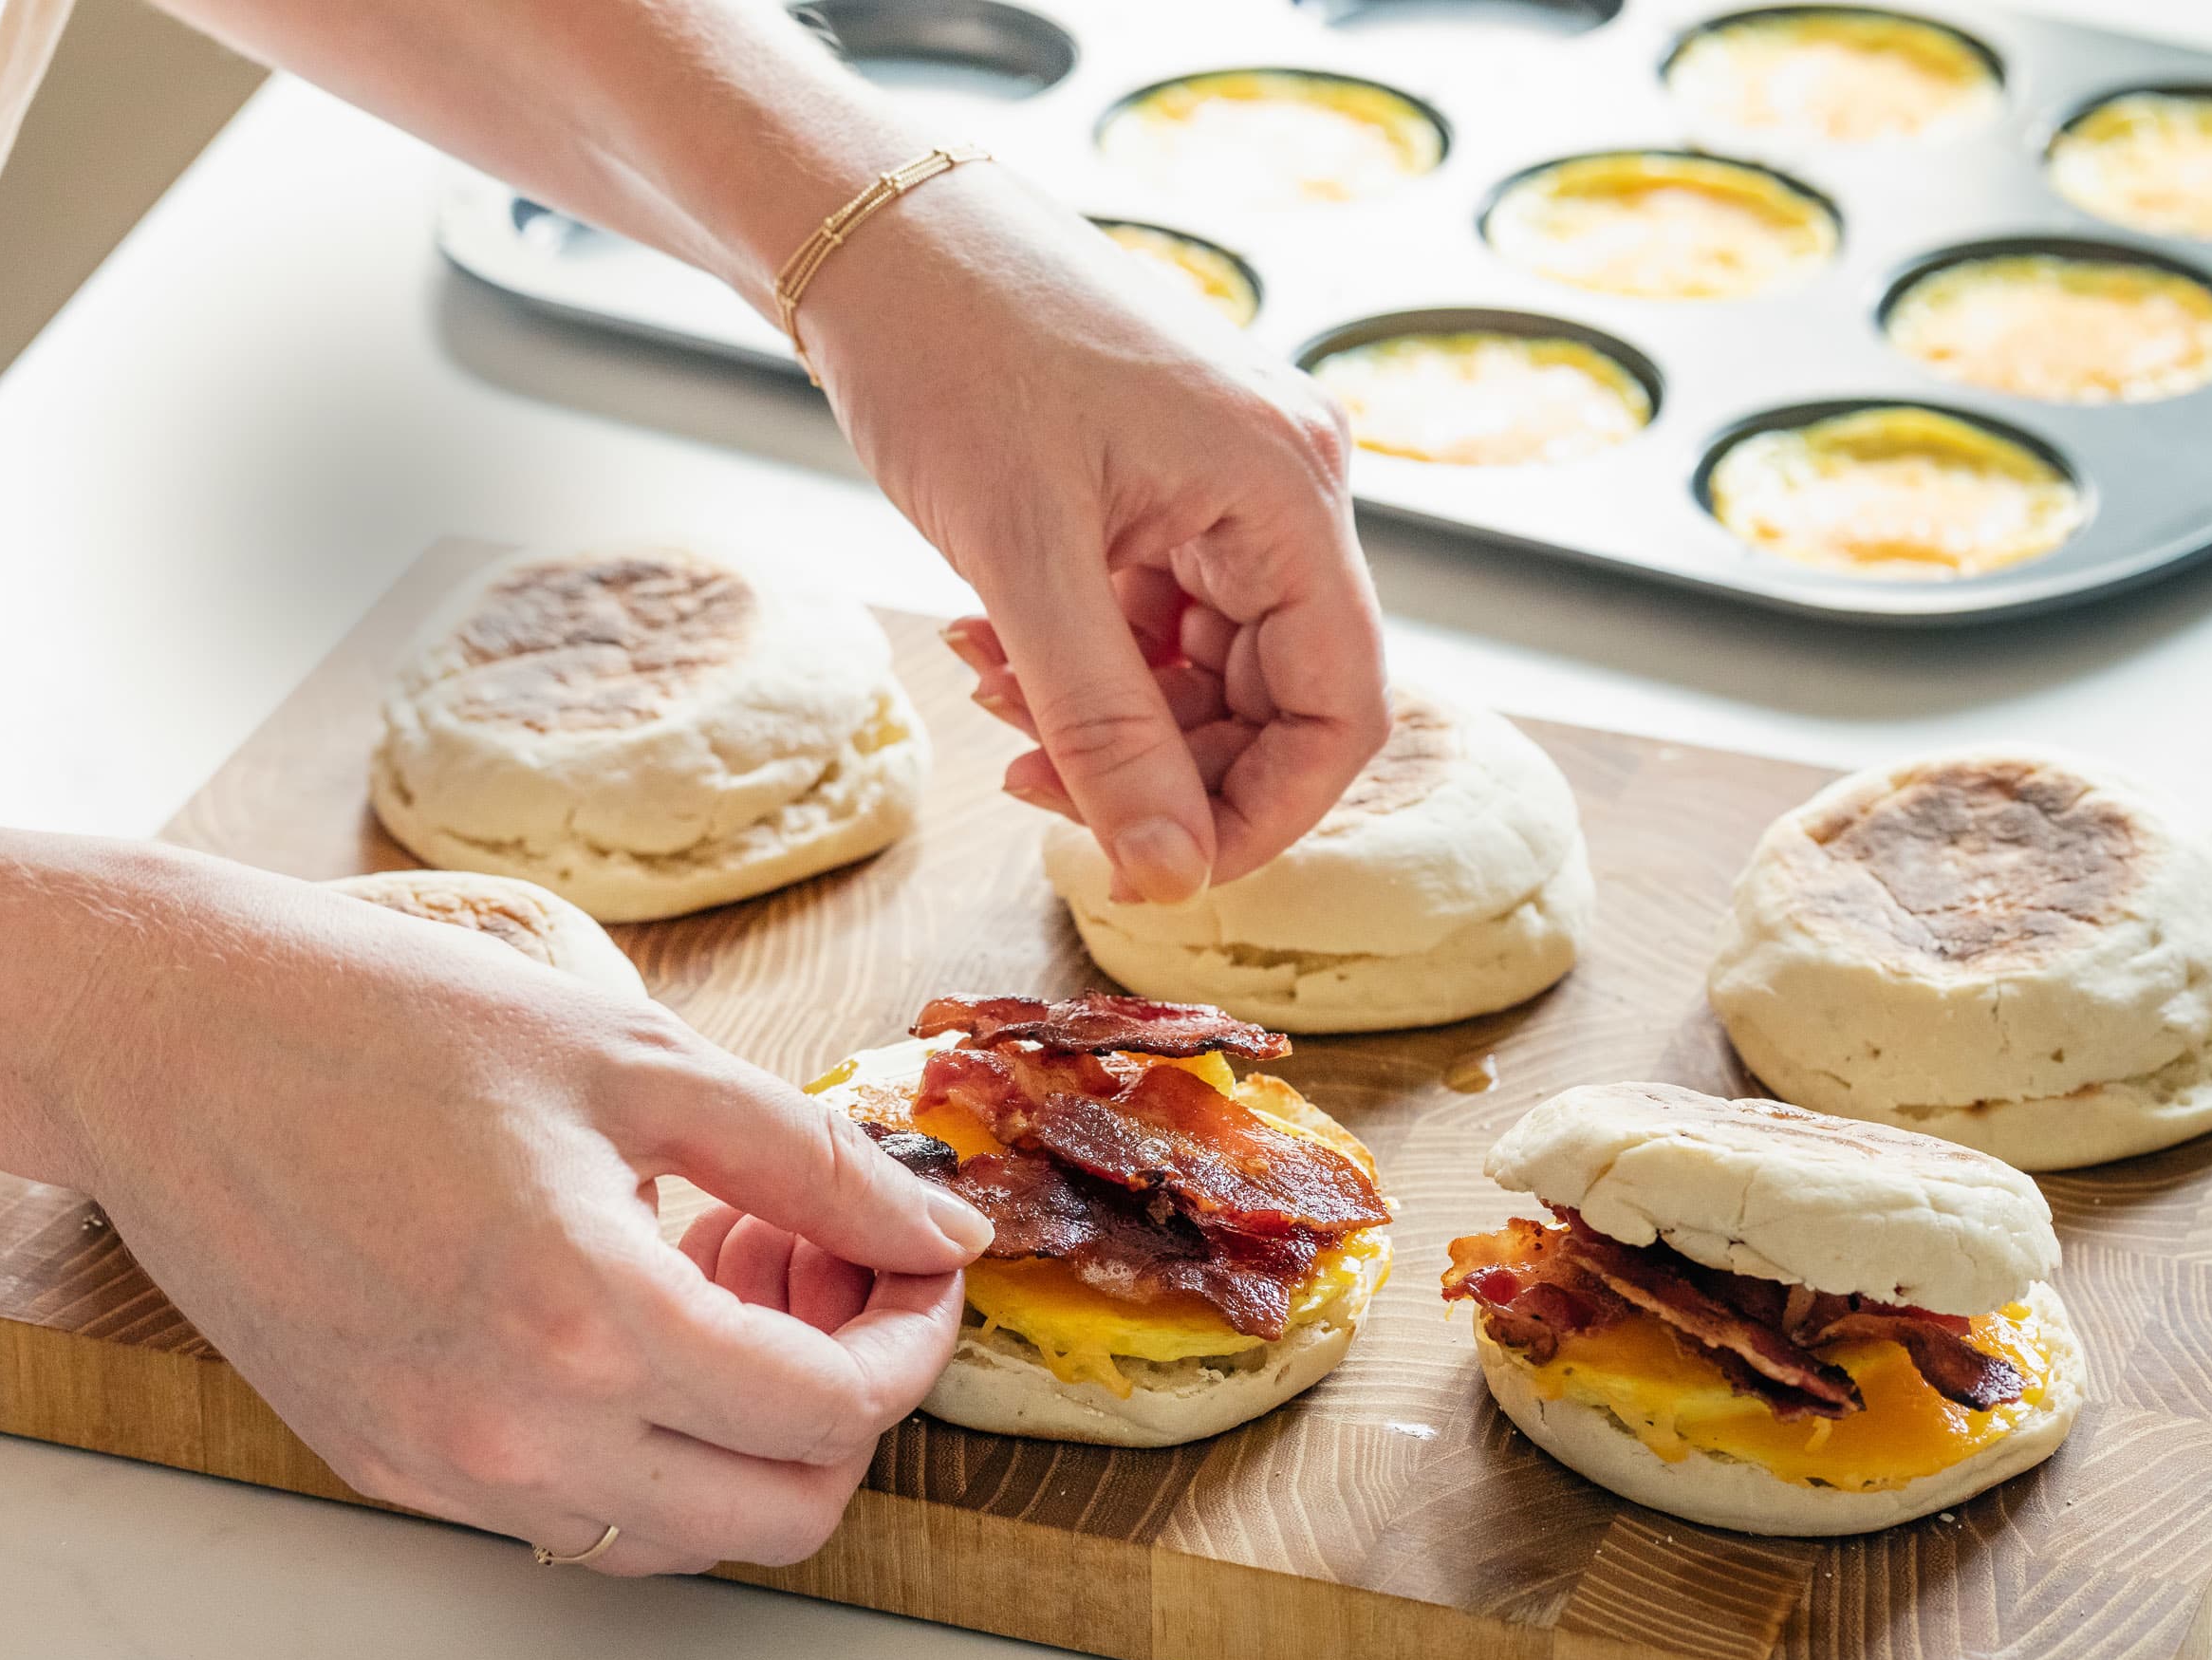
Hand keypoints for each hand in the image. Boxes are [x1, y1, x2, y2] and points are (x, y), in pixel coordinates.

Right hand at [51, 851, 989, 1575]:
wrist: (166, 1041)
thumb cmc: (390, 1022)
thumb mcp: (645, 1061)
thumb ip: (819, 1164)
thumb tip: (942, 1235)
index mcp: (589, 1322)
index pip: (836, 1412)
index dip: (913, 1340)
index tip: (915, 1263)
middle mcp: (515, 1434)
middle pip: (783, 1510)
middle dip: (846, 1396)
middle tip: (819, 1261)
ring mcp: (443, 1469)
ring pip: (683, 1531)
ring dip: (748, 1426)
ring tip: (721, 1266)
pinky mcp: (386, 1466)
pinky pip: (576, 1509)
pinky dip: (647, 1436)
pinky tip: (630, 1304)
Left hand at [797, 160, 1391, 902]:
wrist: (871, 231)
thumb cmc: (948, 352)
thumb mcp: (1022, 564)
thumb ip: (1104, 729)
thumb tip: (1168, 876)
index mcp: (1288, 491)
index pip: (1341, 712)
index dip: (1262, 815)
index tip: (1157, 868)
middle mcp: (1286, 485)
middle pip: (1277, 699)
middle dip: (1160, 764)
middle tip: (1030, 779)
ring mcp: (1232, 483)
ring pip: (1209, 669)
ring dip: (1106, 713)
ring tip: (989, 693)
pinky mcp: (1175, 484)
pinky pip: (1162, 618)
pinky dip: (1085, 656)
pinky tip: (990, 645)